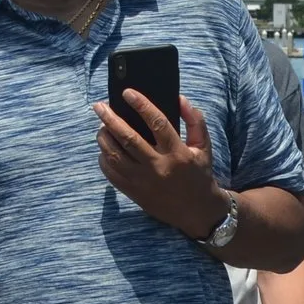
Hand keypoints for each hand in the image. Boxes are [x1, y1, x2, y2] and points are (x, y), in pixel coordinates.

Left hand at [93, 93, 227, 237]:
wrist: (197, 211)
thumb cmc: (199, 173)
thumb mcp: (203, 146)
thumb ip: (195, 120)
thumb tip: (178, 97)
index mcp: (178, 153)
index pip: (157, 123)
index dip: (141, 105)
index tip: (127, 92)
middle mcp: (159, 167)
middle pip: (129, 139)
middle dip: (110, 119)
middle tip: (99, 106)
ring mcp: (144, 181)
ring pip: (115, 156)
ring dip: (103, 137)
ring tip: (101, 126)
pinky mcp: (134, 193)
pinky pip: (111, 173)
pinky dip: (104, 158)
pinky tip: (104, 148)